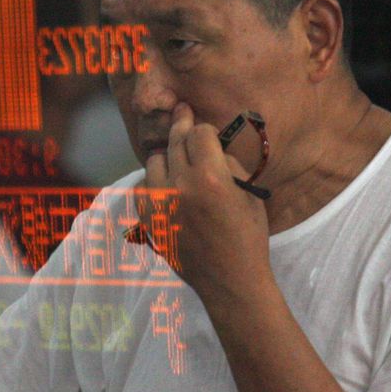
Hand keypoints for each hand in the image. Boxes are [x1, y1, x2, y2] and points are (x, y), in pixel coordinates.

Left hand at [142, 103, 271, 304]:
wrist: (229, 279)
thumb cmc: (247, 236)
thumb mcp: (247, 193)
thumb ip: (227, 163)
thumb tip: (209, 145)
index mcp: (211, 177)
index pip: (199, 133)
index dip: (204, 129)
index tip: (204, 127)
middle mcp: (181, 186)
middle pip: (175, 142)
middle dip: (181, 125)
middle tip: (181, 111)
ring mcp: (160, 203)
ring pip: (155, 161)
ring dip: (168, 157)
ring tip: (178, 159)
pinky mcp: (148, 219)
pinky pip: (143, 186)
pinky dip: (153, 181)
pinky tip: (165, 184)